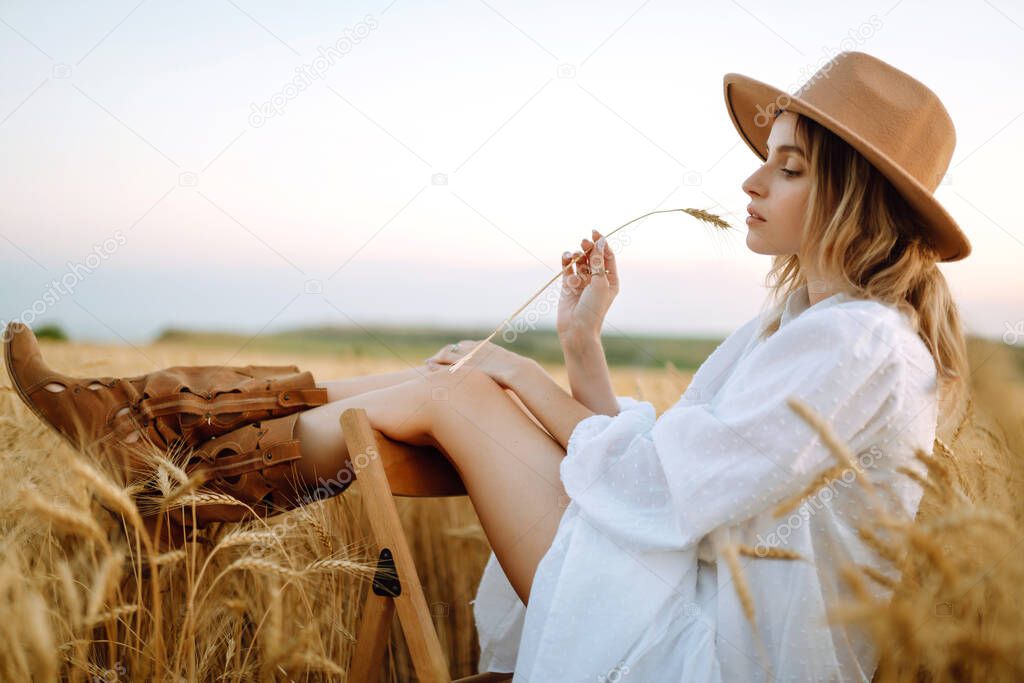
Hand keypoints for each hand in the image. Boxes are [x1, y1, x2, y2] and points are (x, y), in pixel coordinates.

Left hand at [424, 339, 523, 386]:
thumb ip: (500, 364)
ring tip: (427, 363)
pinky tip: (429, 368)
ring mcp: (469, 357)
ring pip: (447, 355)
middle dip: (443, 353)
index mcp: (483, 346)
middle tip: (433, 359)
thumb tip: (504, 372)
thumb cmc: (516, 371)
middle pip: (453, 348)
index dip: (455, 350)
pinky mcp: (465, 367)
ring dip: (436, 359)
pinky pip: (447, 365)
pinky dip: (437, 366)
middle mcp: (473, 349)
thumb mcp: (507, 363)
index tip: (448, 353)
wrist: (518, 370)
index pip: (464, 345)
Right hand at [556, 229, 618, 344]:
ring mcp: (582, 282)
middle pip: (592, 256)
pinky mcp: (567, 285)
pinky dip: (566, 262)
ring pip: (579, 261)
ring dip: (577, 256)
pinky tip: (566, 258)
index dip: (601, 243)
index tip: (594, 233)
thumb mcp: (599, 283)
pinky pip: (567, 268)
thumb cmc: (593, 309)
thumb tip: (599, 242)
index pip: (606, 256)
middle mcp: (596, 280)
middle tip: (583, 242)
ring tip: (574, 256)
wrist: (577, 329)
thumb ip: (598, 262)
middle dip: (588, 247)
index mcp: (610, 280)